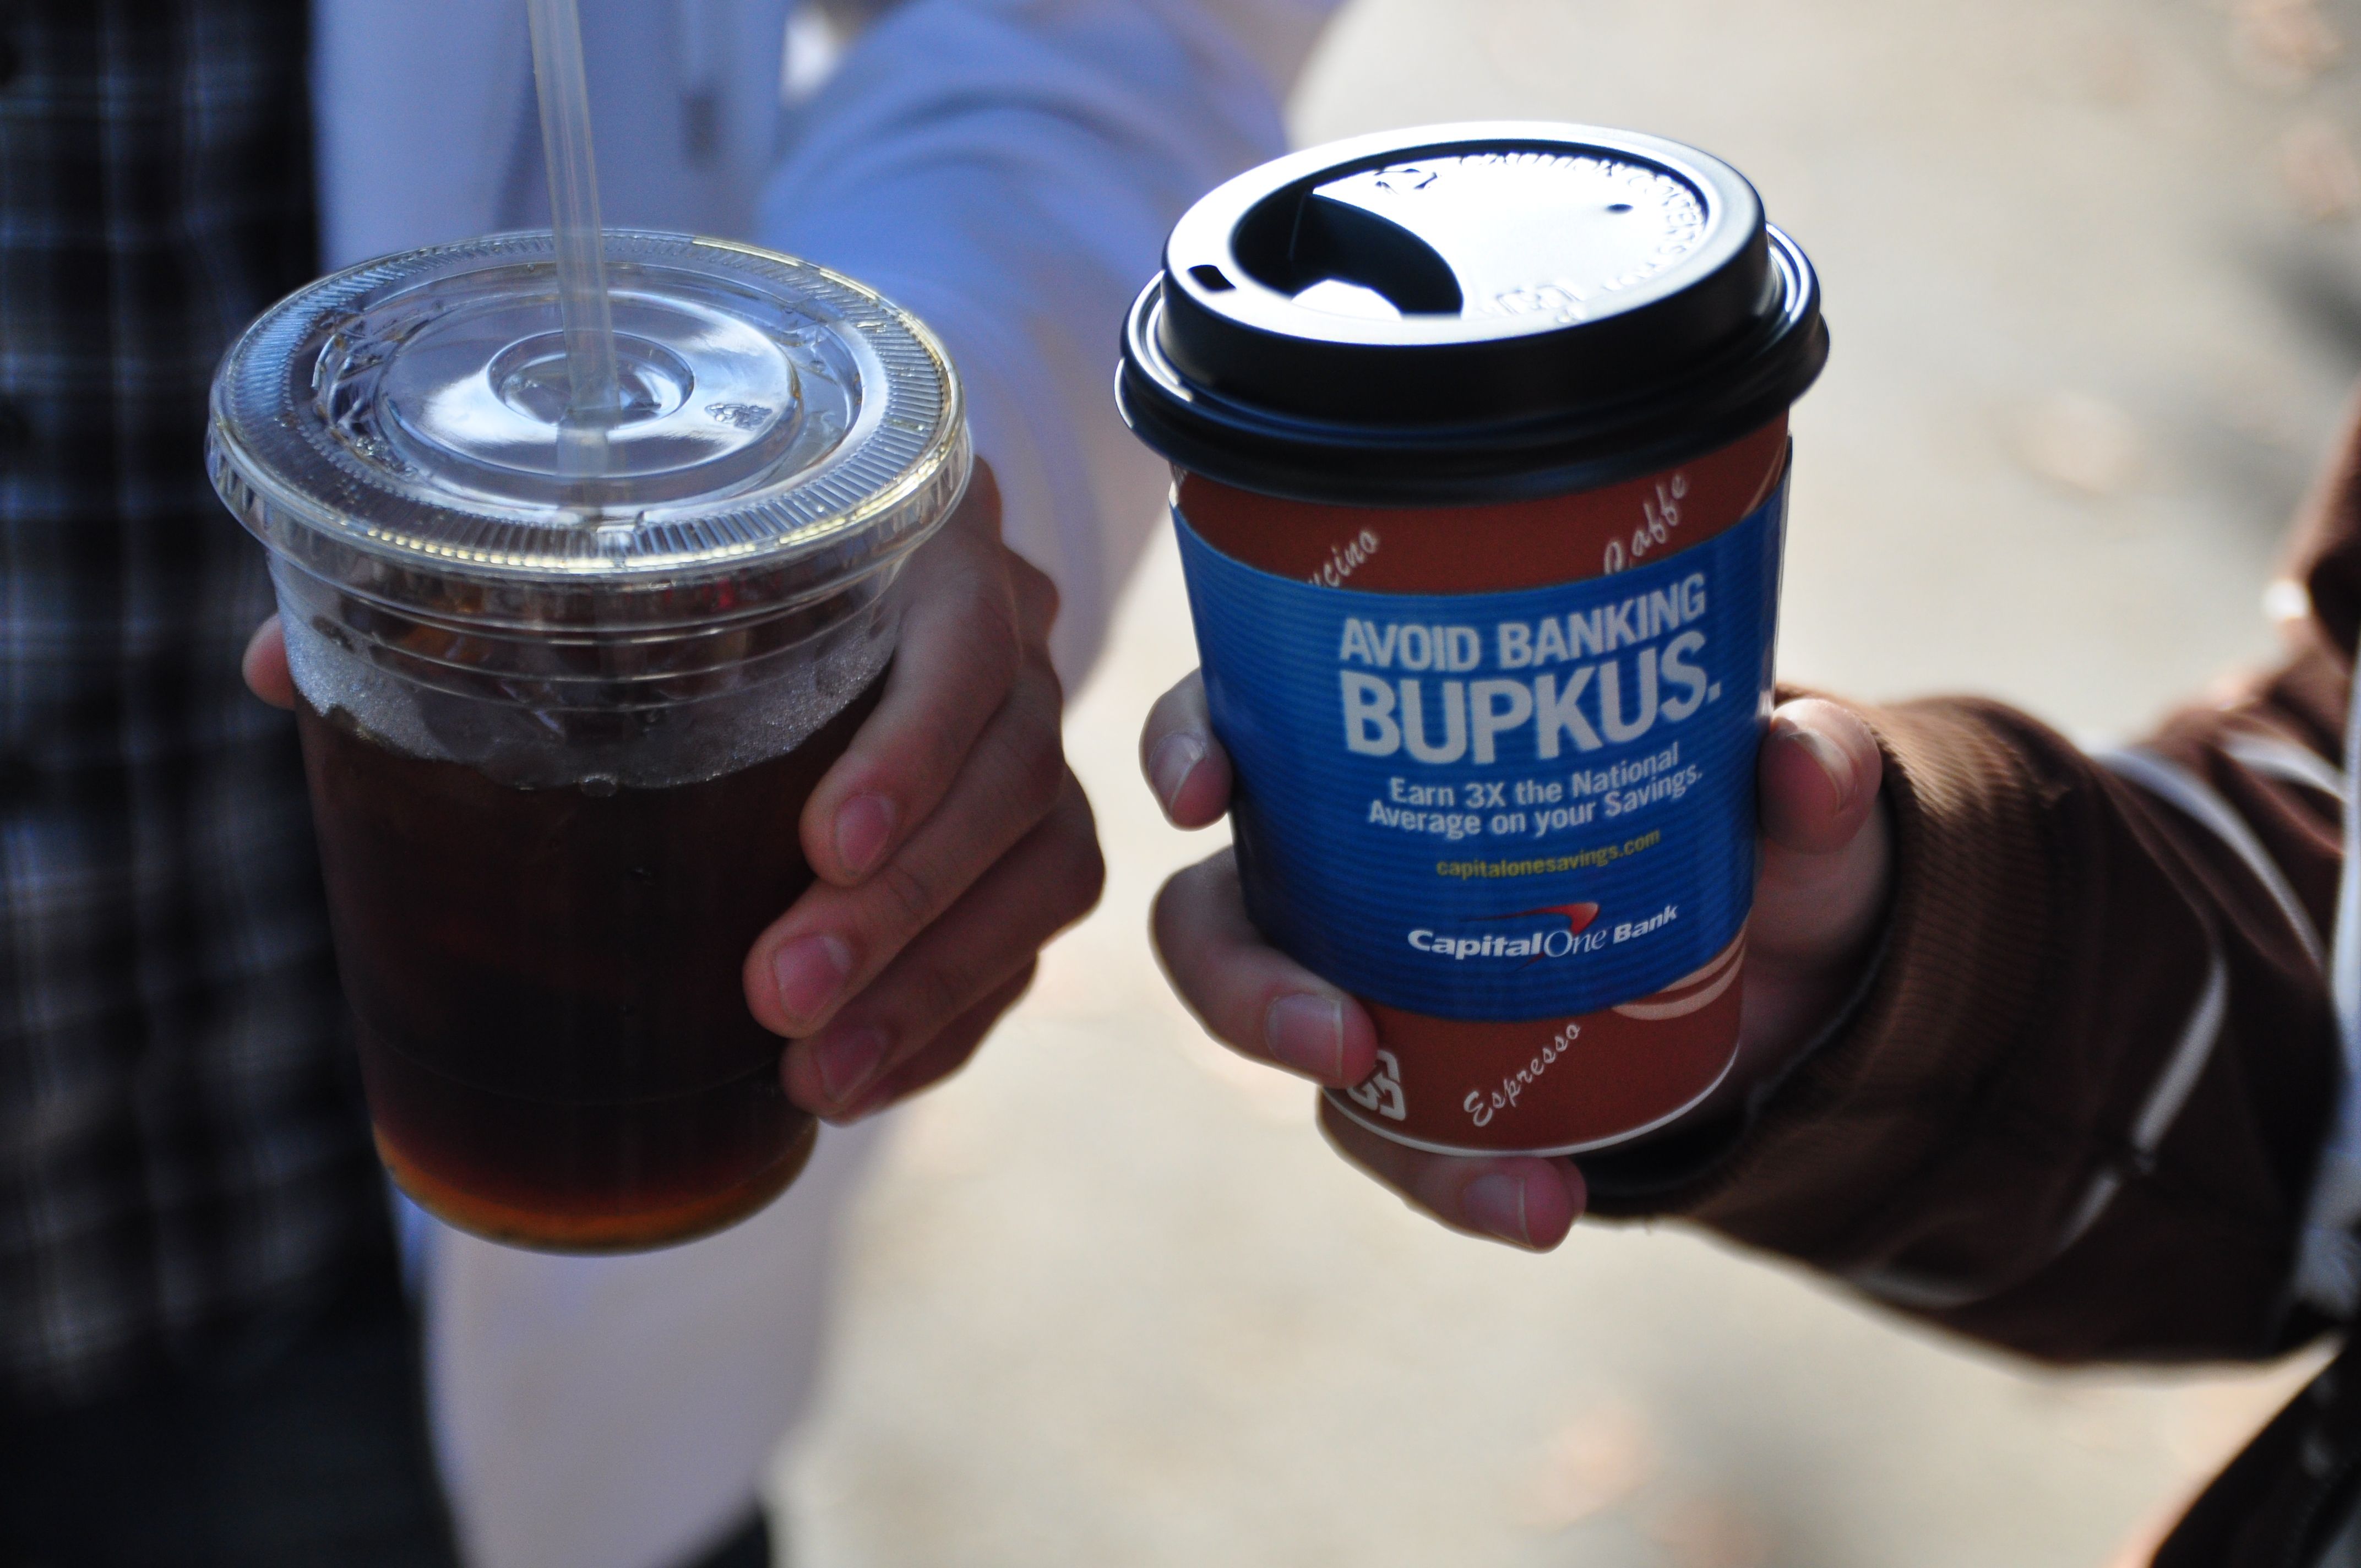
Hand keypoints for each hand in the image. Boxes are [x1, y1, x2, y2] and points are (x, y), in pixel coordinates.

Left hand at [244, 461, 1105, 1121]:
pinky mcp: (1027, 831)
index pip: (962, 639)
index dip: (910, 748)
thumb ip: (465, 596)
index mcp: (918, 537)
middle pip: (1012, 771)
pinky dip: (952, 1016)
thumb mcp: (606, 548)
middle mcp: (1004, 628)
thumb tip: (280, 668)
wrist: (843, 552)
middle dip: (899, 907)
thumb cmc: (707, 549)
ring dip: (932, 982)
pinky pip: (1030, 934)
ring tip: (812, 1081)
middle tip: (771, 999)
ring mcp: (1028, 734)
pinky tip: (860, 1082)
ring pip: (1042, 864)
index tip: (815, 846)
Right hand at [1140, 676, 1889, 1250]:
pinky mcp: (1426, 1084)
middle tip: (1338, 1039)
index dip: (1190, 747)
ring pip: (1296, 1055)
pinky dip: (1464, 1184)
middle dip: (1244, 989)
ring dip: (1375, 1127)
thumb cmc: (1743, 838)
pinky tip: (1544, 1206)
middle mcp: (1339, 868)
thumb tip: (1800, 759)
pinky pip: (1404, 1145)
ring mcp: (1368, 982)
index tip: (1205, 790)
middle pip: (1216, 919)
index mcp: (1375, 752)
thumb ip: (1802, 768)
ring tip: (1502, 1183)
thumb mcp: (1786, 799)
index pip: (1240, 719)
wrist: (1787, 978)